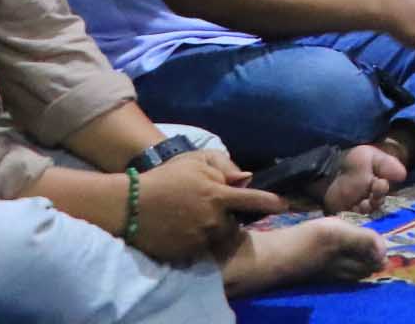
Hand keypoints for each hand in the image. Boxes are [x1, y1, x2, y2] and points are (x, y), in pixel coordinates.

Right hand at [133, 150, 282, 262]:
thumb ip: (224, 167)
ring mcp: (199, 238)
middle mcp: (213, 219)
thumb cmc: (165, 178)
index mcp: (219, 195)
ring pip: (217, 236)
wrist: (129, 205)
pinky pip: (199, 247)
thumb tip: (245, 178)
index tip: (285, 205)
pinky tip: (181, 229)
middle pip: (233, 222)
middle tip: (208, 207)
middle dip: (228, 215)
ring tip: (191, 217)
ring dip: (212, 228)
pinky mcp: (185, 252)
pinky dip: (196, 239)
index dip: (273, 203)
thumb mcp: (196, 161)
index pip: (255, 200)